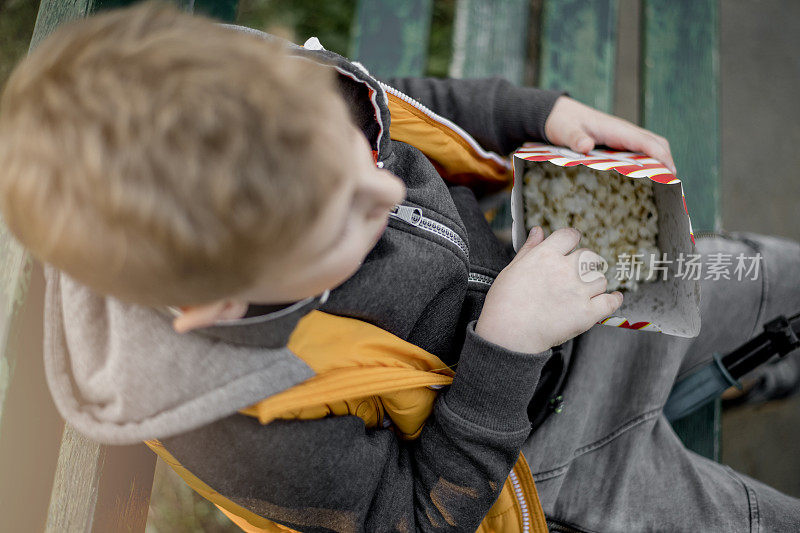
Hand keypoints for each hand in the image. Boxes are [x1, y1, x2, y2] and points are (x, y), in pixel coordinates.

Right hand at [475, 227, 622, 352]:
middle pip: (589, 257)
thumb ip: (529, 249)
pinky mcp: (587, 313)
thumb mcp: (511, 269)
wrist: (509, 335)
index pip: (570, 235)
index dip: (571, 240)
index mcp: (545, 256)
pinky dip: (614, 300)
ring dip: (594, 283)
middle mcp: (565, 270)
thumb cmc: (504, 303)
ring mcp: (578, 291)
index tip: (569, 248)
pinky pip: (611, 302)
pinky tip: (612, 298)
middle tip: (574, 275)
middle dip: (584, 264)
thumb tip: (538, 231)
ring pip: (601, 278)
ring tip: (583, 292)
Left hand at [544, 95, 676, 173]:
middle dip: (667, 162)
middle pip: (657, 143)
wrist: (557, 114)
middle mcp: (624, 131)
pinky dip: (648, 162)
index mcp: (616, 129)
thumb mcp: (565, 130)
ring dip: (660, 162)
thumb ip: (575, 138)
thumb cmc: (562, 122)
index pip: (646, 142)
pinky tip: (646, 179)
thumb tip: (586, 147)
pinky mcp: (618, 142)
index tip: (671, 174)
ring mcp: (623, 137)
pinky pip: (640, 151)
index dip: (661, 157)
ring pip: (651, 147)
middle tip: (672, 187)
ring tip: (664, 186)